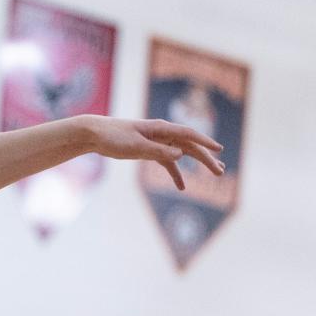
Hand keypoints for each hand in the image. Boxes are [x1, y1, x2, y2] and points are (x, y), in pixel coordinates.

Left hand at [85, 115, 224, 189]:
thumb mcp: (136, 146)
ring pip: (182, 153)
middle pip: (189, 146)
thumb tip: (180, 153)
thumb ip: (158, 150)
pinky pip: (167, 162)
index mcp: (160, 128)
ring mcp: (156, 142)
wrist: (94, 134)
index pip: (189, 134)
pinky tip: (182, 187)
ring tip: (215, 172)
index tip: (219, 149)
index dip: (205, 142)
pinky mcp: (149, 150)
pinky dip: (175, 173)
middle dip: (206, 158)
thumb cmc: (113, 137)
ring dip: (197, 163)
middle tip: (220, 171)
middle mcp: (162, 133)